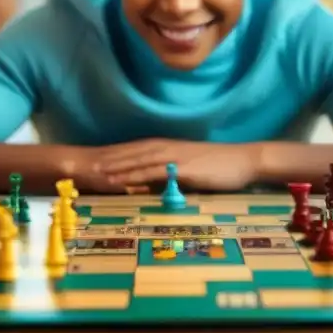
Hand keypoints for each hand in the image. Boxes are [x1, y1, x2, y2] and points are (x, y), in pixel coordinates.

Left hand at [94, 139, 261, 191]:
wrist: (244, 160)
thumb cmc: (221, 165)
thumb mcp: (191, 169)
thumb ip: (171, 174)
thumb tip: (153, 185)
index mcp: (168, 147)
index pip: (136, 149)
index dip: (116, 155)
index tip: (97, 160)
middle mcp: (167, 148)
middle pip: (132, 152)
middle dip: (110, 159)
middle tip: (88, 166)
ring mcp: (174, 157)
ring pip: (139, 160)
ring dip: (117, 167)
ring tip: (98, 174)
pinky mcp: (182, 168)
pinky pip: (153, 172)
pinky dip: (135, 176)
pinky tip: (123, 182)